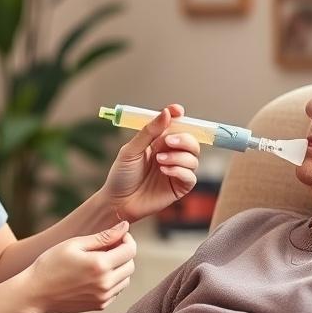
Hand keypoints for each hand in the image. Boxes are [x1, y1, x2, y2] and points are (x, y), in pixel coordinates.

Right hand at [23, 221, 135, 312]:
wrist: (35, 292)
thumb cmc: (51, 263)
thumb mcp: (75, 244)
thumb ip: (103, 236)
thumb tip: (125, 226)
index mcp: (100, 265)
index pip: (130, 250)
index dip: (128, 239)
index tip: (117, 236)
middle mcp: (105, 284)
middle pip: (130, 265)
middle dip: (124, 253)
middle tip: (108, 247)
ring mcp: (103, 297)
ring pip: (126, 279)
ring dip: (119, 268)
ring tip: (100, 261)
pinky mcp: (99, 305)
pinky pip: (116, 290)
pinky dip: (112, 281)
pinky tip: (95, 275)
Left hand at [101, 104, 200, 221]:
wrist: (117, 201)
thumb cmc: (121, 175)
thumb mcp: (131, 150)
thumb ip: (149, 131)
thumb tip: (166, 113)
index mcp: (159, 142)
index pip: (175, 125)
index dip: (179, 116)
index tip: (178, 111)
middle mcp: (171, 155)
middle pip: (191, 141)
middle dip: (183, 139)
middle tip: (168, 141)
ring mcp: (177, 171)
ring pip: (193, 158)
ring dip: (178, 156)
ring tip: (159, 161)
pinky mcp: (179, 187)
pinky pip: (191, 176)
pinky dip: (180, 170)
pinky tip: (164, 171)